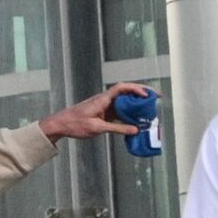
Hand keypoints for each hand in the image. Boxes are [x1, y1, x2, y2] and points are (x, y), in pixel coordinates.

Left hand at [41, 80, 155, 142]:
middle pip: (126, 92)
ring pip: (124, 101)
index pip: (122, 88)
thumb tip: (136, 130)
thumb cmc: (75, 124)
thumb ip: (117, 129)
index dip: (136, 89)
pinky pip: (120, 110)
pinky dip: (129, 113)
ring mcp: (104, 106)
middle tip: (157, 97)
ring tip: (152, 107)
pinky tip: (137, 120)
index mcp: (102, 99)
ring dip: (137, 103)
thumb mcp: (97, 128)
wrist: (60, 125)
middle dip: (142, 93)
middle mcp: (105, 100)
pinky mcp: (103, 113)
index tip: (147, 95)